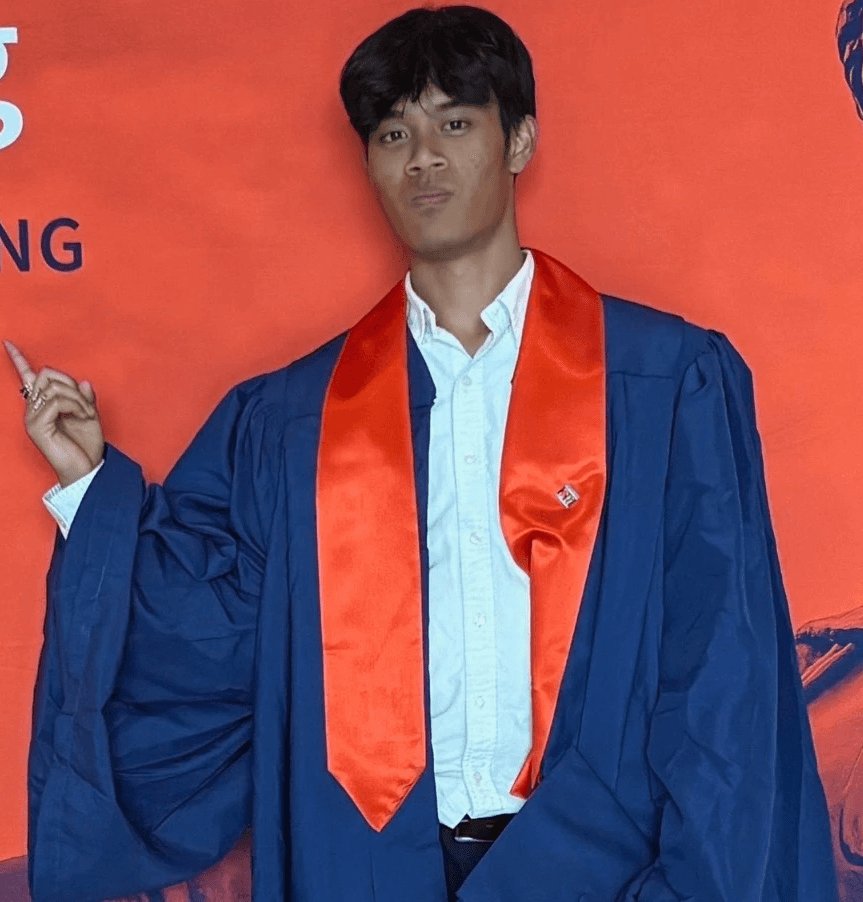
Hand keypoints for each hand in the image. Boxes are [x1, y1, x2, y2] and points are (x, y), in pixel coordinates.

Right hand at [4, 340, 104, 486]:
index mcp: (43, 406)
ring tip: (87, 414)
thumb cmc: (86, 446)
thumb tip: (83, 381)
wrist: (87, 469)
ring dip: (78, 398)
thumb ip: (85, 398)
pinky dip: (76, 405)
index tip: (9, 343)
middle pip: (46, 375)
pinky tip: (83, 416)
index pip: (28, 378)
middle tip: (86, 405)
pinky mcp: (37, 427)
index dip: (18, 359)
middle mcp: (33, 410)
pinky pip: (56, 401)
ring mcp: (33, 418)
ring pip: (54, 388)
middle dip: (70, 384)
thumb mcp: (90, 416)